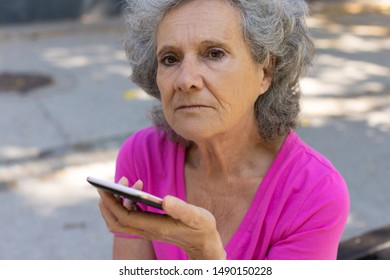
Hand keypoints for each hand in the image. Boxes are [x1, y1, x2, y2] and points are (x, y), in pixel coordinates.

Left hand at [97, 179, 225, 259]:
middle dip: (108, 202)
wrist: (204, 243)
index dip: (111, 203)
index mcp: (155, 227)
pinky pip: (128, 217)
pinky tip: (137, 189)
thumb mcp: (197, 217)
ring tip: (126, 181)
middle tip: (115, 181)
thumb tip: (165, 199)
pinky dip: (126, 203)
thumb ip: (182, 209)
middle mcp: (147, 231)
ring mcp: (146, 230)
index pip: (124, 217)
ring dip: (115, 201)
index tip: (104, 187)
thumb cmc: (201, 228)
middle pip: (115, 222)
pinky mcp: (148, 226)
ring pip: (119, 221)